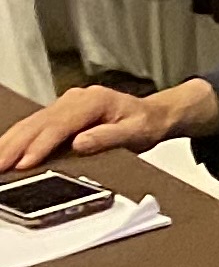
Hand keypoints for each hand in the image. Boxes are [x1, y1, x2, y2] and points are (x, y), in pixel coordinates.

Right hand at [0, 77, 215, 171]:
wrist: (154, 114)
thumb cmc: (146, 123)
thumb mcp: (137, 132)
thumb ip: (109, 137)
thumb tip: (81, 143)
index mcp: (94, 101)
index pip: (60, 125)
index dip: (40, 145)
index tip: (25, 163)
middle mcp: (76, 99)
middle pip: (39, 123)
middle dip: (16, 146)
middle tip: (0, 167)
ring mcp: (66, 105)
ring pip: (31, 124)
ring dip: (10, 143)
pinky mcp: (60, 114)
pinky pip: (33, 126)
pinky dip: (16, 139)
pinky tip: (4, 150)